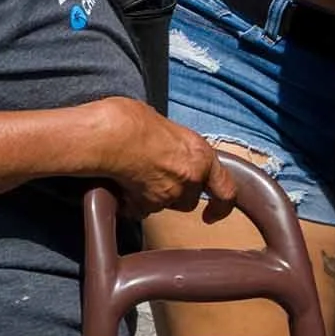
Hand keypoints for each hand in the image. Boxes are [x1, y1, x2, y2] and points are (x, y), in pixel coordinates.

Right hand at [86, 98, 237, 219]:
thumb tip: (165, 147)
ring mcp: (169, 194)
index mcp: (200, 154)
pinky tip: (118, 186)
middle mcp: (190, 178)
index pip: (226, 190)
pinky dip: (129, 203)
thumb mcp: (163, 125)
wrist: (108, 135)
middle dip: (173, 194)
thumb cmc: (130, 121)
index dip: (222, 205)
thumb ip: (174, 144)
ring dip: (150, 197)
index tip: (213, 214)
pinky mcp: (146, 205)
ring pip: (163, 205)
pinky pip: (138, 209)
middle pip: (188, 200)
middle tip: (152, 178)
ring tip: (130, 177)